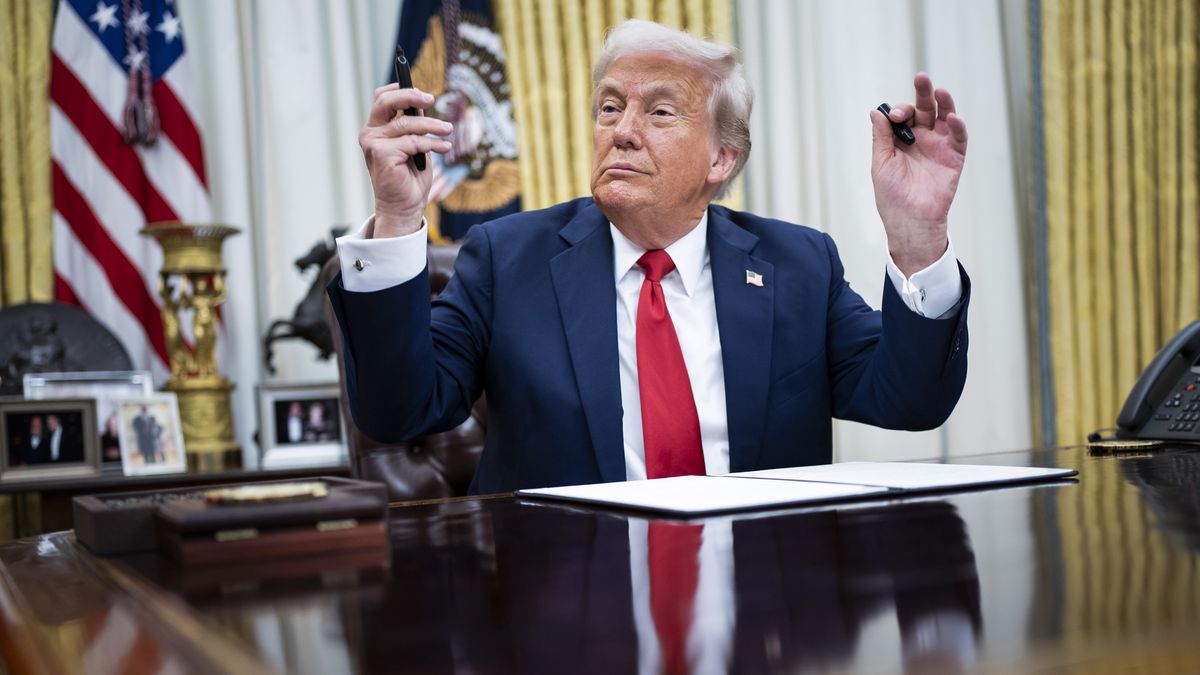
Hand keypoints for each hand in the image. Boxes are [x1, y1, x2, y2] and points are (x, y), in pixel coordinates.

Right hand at [358, 84, 453, 237]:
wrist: (404, 207)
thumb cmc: (409, 178)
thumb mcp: (414, 144)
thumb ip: (414, 125)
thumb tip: (422, 102)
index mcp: (375, 129)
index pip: (381, 98)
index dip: (400, 89)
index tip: (423, 93)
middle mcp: (370, 134)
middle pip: (386, 101)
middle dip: (410, 96)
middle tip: (431, 99)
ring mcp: (373, 144)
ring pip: (406, 123)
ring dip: (432, 125)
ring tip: (448, 130)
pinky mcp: (382, 154)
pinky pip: (413, 141)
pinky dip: (432, 143)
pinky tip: (445, 147)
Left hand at [869, 73, 967, 275]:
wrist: (909, 220)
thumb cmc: (891, 195)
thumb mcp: (881, 163)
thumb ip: (881, 137)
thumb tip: (875, 112)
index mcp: (901, 139)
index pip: (903, 115)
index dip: (899, 111)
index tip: (894, 116)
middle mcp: (921, 139)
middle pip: (925, 109)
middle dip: (923, 93)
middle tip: (921, 78)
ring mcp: (938, 146)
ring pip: (944, 117)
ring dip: (944, 102)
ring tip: (940, 90)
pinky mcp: (954, 157)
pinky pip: (958, 138)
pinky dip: (957, 126)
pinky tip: (951, 117)